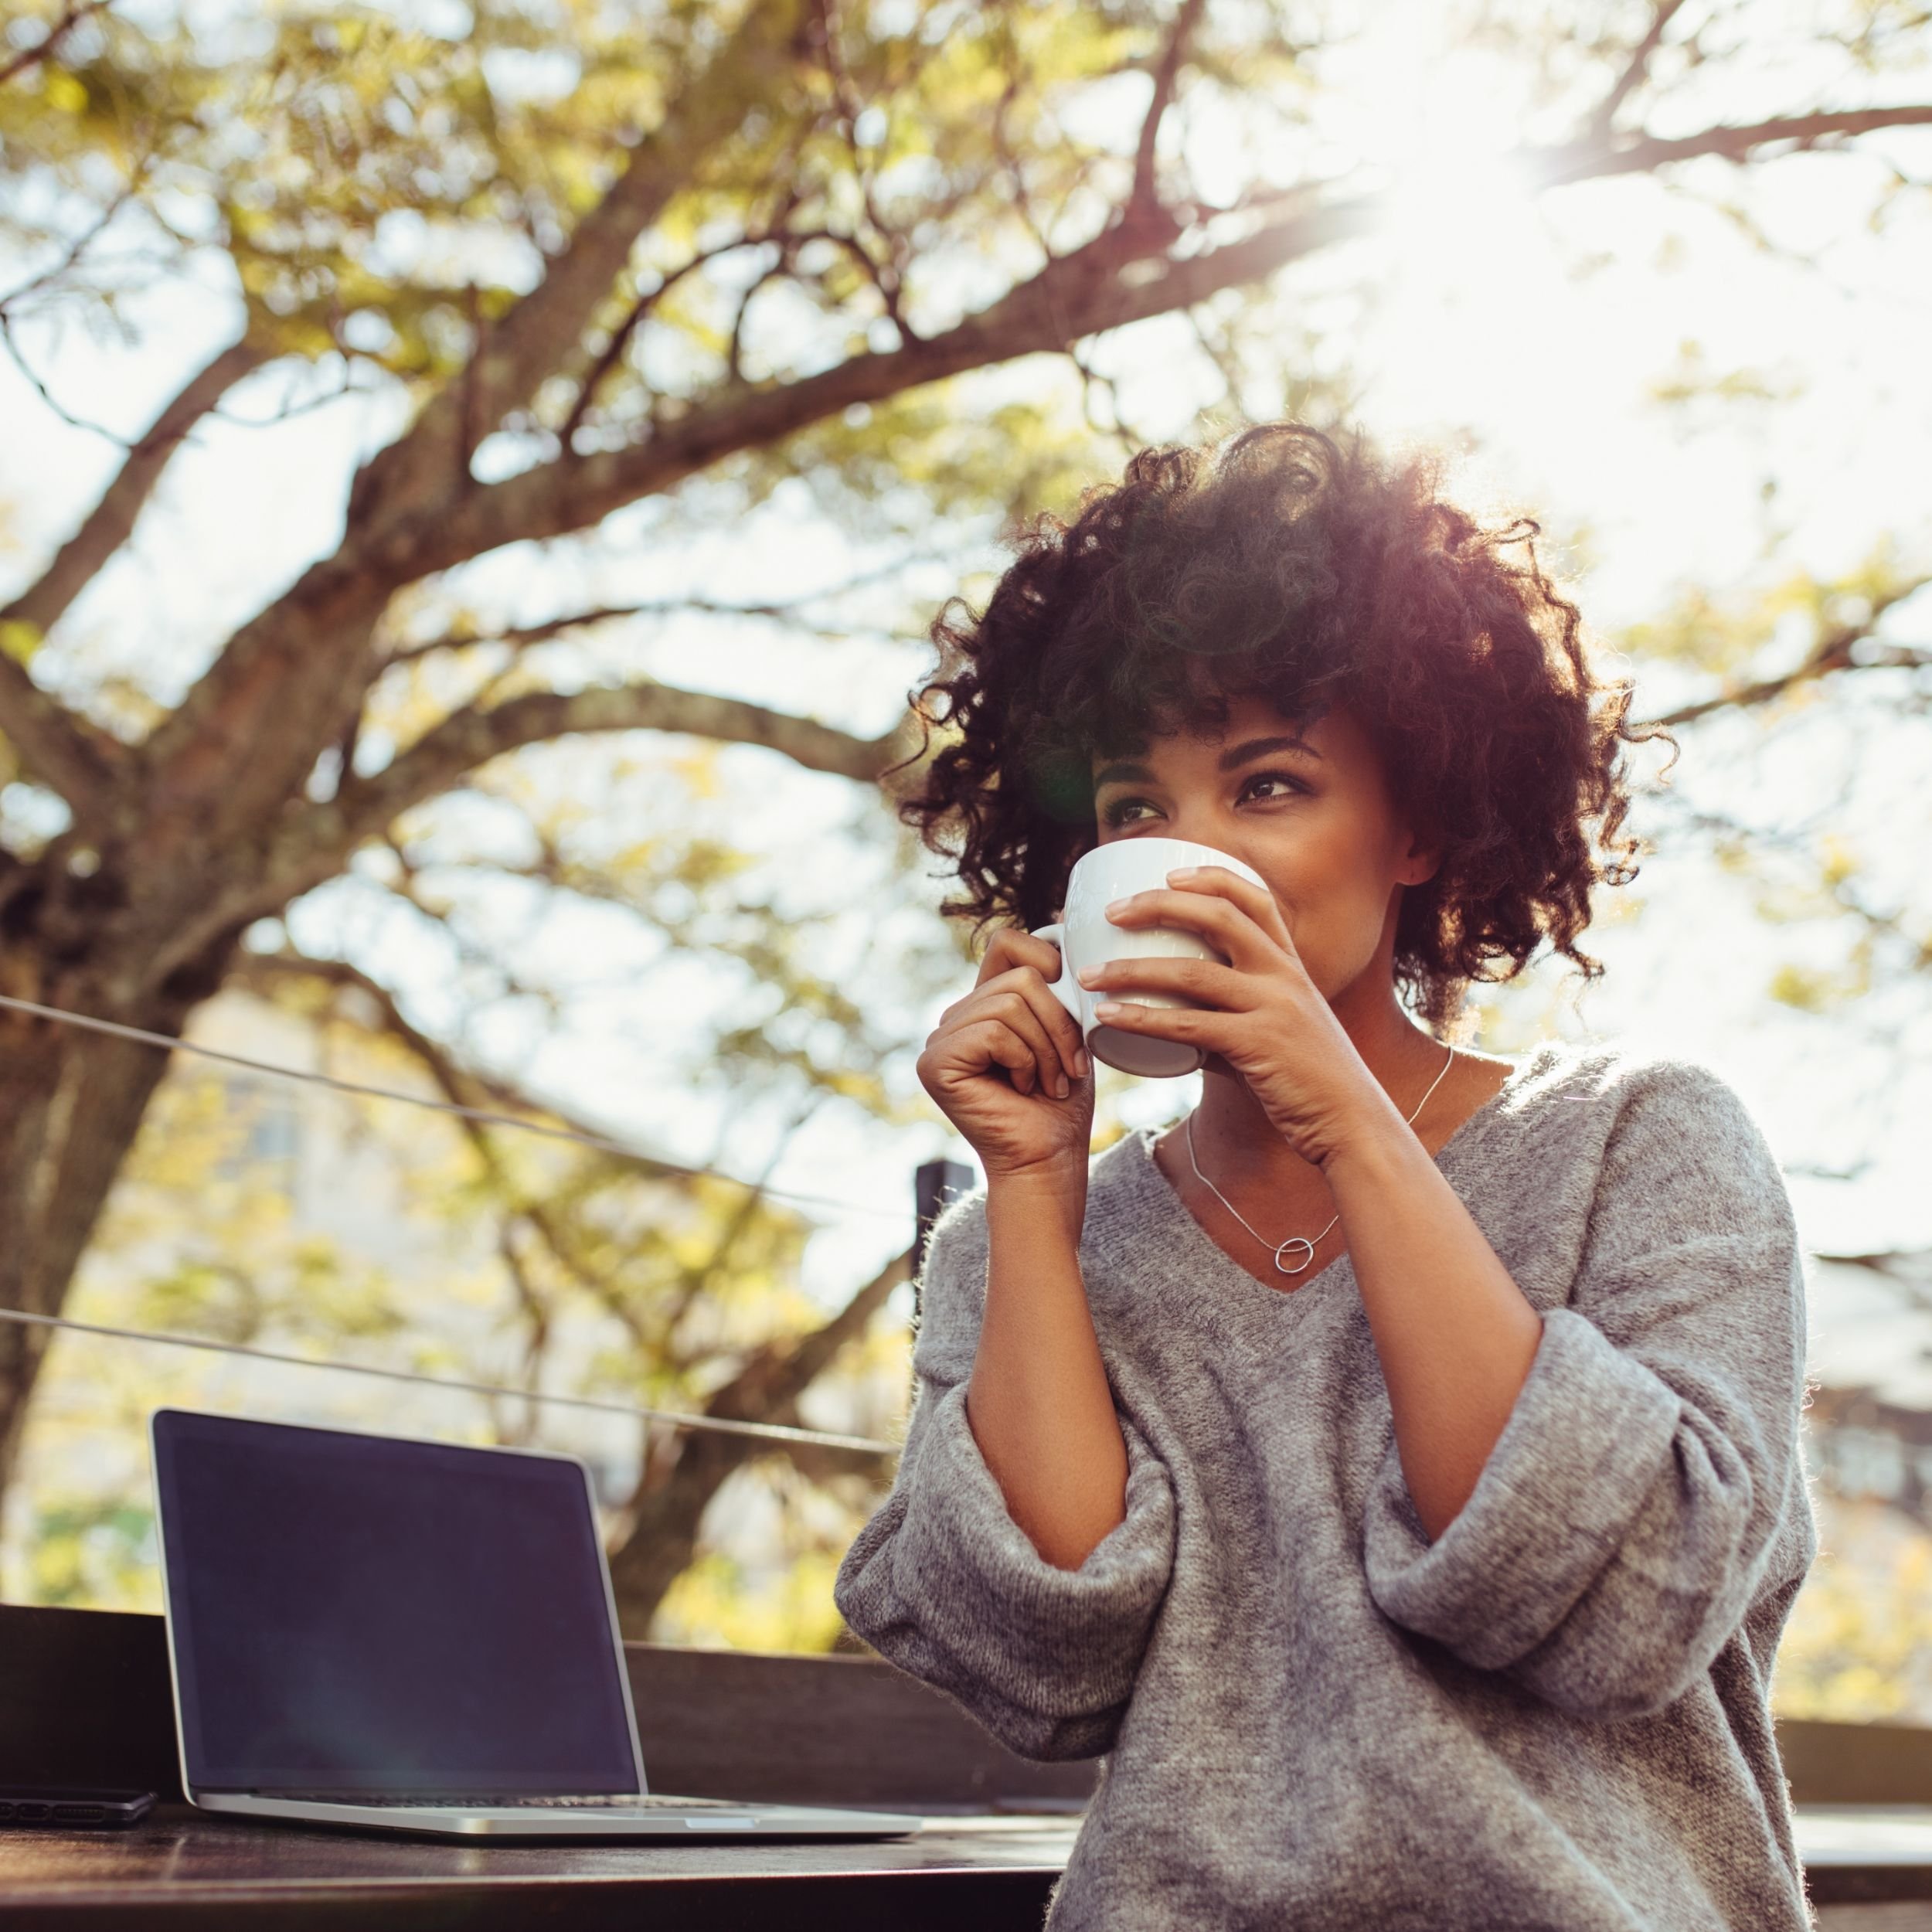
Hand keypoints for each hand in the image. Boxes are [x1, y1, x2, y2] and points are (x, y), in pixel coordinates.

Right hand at [917, 927, 1094, 1181]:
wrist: (1049, 1160)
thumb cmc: (1061, 1103)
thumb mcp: (1066, 1029)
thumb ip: (1053, 985)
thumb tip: (1061, 923)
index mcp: (983, 1004)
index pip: (1007, 942)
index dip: (1045, 958)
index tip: (1072, 1003)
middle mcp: (955, 1017)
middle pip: (1020, 978)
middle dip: (1060, 1026)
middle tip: (1068, 1070)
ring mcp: (939, 1039)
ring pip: (1011, 1003)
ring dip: (1047, 1049)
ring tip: (1049, 1083)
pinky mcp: (935, 1062)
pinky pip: (994, 1031)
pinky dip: (1024, 1060)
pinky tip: (1022, 1089)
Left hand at [1077, 866, 1382, 1168]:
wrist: (1353, 1124)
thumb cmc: (1310, 1083)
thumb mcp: (1277, 1034)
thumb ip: (1230, 1022)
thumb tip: (1176, 1028)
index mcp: (1291, 966)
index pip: (1255, 899)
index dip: (1211, 877)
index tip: (1168, 873)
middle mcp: (1284, 976)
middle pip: (1218, 916)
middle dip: (1159, 904)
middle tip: (1113, 912)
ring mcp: (1273, 1007)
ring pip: (1192, 971)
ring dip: (1131, 969)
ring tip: (1088, 974)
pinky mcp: (1258, 1045)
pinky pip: (1188, 1025)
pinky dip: (1141, 1018)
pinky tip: (1107, 1016)